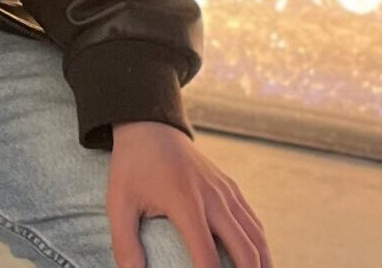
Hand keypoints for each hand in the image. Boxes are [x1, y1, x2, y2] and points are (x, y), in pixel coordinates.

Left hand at [107, 121, 270, 267]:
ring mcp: (225, 190)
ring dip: (262, 262)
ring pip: (255, 233)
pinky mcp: (230, 187)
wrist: (151, 127)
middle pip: (243, 246)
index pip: (206, 252)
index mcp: (185, 201)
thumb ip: (124, 241)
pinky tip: (258, 260)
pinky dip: (259, 244)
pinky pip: (252, 220)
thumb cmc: (132, 167)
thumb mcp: (118, 202)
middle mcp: (212, 196)